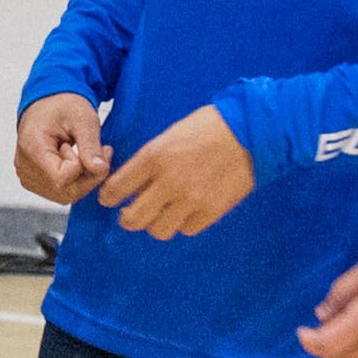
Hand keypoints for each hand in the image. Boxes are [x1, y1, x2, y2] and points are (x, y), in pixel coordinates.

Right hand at [13, 93, 110, 204]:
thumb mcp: (83, 118)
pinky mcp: (32, 180)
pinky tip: (77, 161)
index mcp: (32, 148)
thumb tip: (100, 169)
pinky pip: (59, 192)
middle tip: (100, 152)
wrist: (47, 103)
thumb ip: (90, 146)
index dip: (82, 167)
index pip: (62, 179)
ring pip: (64, 195)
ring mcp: (26, 175)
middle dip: (89, 177)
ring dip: (83, 179)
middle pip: (64, 192)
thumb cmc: (63, 106)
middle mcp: (24, 166)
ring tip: (87, 154)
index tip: (87, 145)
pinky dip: (74, 181)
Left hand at [99, 103, 256, 238]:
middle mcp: (168, 182)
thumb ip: (149, 161)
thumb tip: (131, 182)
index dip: (108, 197)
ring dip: (155, 224)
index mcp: (153, 157)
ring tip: (160, 215)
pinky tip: (185, 212)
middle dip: (126, 219)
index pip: (116, 189)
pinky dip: (182, 224)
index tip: (110, 199)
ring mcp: (191, 199)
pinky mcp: (212, 211)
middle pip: (132, 219)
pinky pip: (186, 230)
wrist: (249, 132)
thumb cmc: (208, 127)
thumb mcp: (169, 136)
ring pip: (158, 230)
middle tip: (130, 214)